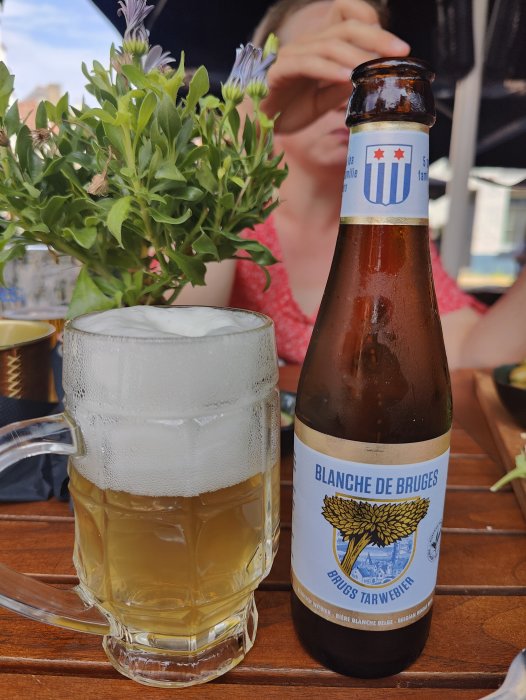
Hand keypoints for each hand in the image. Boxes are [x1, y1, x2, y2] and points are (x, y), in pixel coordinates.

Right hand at [261, 0, 409, 132]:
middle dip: (378, 37)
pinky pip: (309, 64)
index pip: (347, 15)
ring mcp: (293, 55)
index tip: (396, 47)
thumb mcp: (324, 100)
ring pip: (330, 44)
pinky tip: (348, 78)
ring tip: (377, 69)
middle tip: (402, 51)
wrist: (255, 123)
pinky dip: (330, 70)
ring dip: (357, 56)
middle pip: (346, 27)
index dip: (372, 23)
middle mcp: (308, 44)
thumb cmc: (288, 110)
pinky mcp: (280, 70)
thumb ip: (343, 87)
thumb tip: (369, 80)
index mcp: (321, 46)